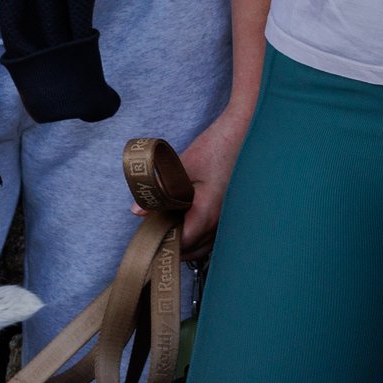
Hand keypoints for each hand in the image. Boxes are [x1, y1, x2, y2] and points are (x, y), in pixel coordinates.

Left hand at [155, 103, 252, 255]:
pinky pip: (215, 235)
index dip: (163, 241)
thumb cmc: (216, 146)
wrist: (246, 132)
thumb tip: (137, 210)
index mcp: (208, 214)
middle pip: (193, 250)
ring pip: (206, 245)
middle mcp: (222, 223)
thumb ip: (160, 190)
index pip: (181, 243)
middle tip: (154, 230)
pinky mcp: (234, 213)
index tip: (148, 235)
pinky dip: (200, 235)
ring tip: (168, 226)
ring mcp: (230, 220)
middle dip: (173, 244)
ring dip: (187, 241)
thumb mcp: (183, 167)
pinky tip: (188, 221)